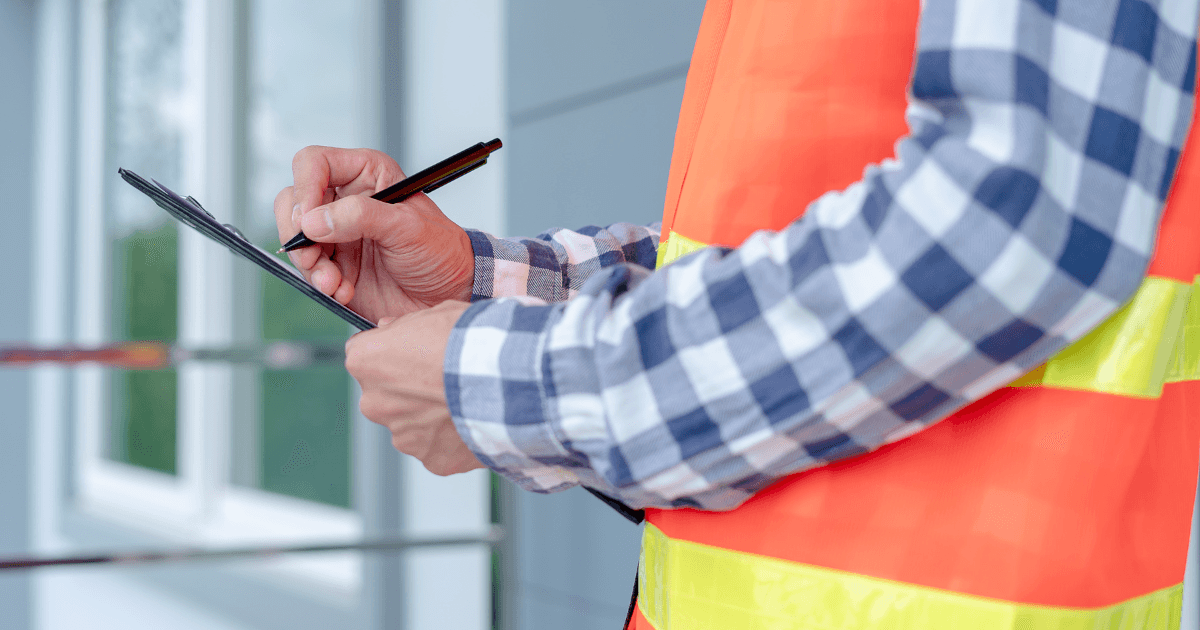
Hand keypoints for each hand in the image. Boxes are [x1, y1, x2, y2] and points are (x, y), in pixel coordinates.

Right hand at [274, 146, 474, 322]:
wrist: (450, 293)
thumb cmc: (441, 251)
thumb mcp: (408, 227)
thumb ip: (361, 217)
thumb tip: (313, 220)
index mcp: (366, 175)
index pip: (314, 163)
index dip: (305, 188)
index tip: (309, 221)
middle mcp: (346, 200)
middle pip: (294, 201)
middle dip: (298, 232)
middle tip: (313, 256)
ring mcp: (338, 232)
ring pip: (296, 238)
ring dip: (309, 264)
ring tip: (334, 282)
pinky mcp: (335, 264)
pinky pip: (308, 269)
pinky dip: (320, 282)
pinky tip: (344, 290)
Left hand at [345, 300, 484, 475]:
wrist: (507, 378)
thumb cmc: (472, 340)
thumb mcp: (435, 313)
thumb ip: (405, 325)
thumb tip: (391, 330)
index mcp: (367, 362)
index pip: (363, 356)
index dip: (389, 352)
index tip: (410, 352)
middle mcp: (375, 403)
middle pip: (384, 396)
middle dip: (407, 389)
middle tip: (441, 379)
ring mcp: (402, 436)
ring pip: (411, 425)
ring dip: (430, 416)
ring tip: (464, 400)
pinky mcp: (431, 459)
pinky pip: (437, 447)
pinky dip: (452, 438)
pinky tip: (472, 420)